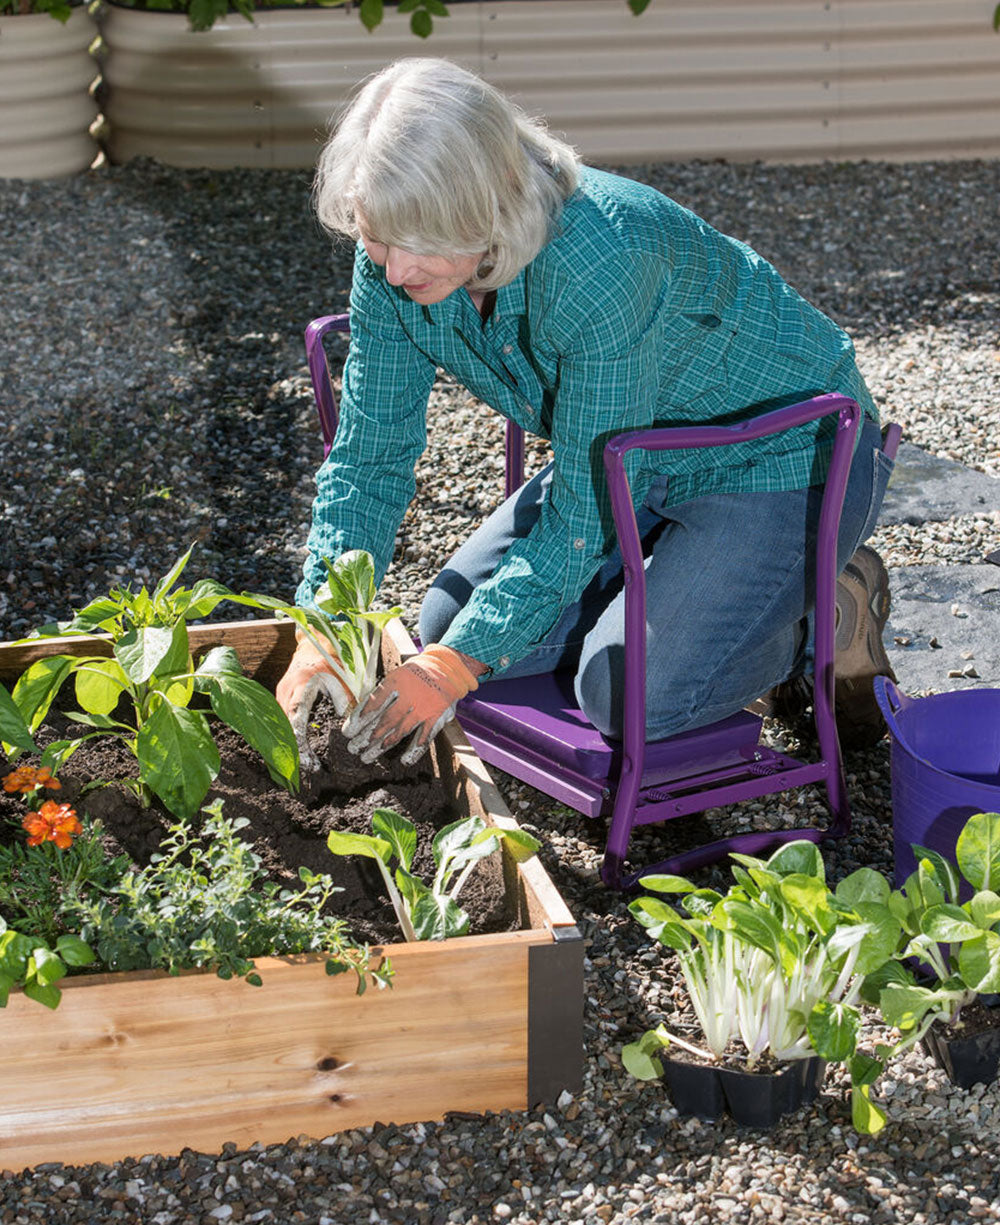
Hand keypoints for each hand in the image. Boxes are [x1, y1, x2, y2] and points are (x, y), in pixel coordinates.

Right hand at [276, 631, 354, 771]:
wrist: (314, 644)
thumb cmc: (332, 662)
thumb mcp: (343, 681)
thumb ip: (346, 704)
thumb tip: (351, 731)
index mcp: (301, 684)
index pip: (296, 717)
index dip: (300, 741)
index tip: (308, 759)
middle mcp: (285, 691)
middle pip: (284, 727)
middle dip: (294, 750)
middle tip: (309, 770)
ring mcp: (279, 695)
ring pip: (279, 727)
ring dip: (289, 746)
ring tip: (303, 767)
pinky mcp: (279, 700)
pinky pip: (280, 723)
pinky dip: (287, 738)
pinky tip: (297, 754)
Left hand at [343, 644, 482, 765]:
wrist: (448, 668)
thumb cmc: (415, 674)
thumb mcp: (397, 675)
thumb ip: (383, 693)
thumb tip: (362, 713)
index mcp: (396, 681)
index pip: (374, 702)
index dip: (359, 718)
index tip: (347, 731)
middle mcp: (409, 695)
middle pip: (385, 719)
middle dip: (367, 736)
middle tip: (353, 748)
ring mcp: (424, 707)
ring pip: (401, 730)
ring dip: (384, 745)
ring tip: (368, 756)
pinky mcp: (437, 716)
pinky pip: (425, 735)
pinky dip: (415, 749)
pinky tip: (404, 761)